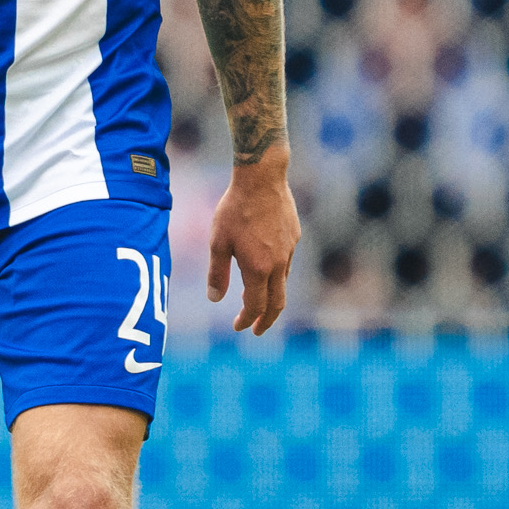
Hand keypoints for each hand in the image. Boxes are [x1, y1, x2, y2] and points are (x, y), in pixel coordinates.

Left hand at [204, 150, 298, 333]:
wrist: (262, 178)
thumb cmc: (235, 209)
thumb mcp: (218, 242)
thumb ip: (217, 273)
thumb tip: (214, 299)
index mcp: (258, 268)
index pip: (255, 306)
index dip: (247, 320)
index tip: (239, 327)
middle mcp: (278, 264)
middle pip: (277, 303)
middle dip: (266, 320)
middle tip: (256, 329)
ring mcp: (289, 250)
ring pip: (283, 283)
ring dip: (271, 298)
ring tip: (258, 301)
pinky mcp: (294, 237)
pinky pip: (286, 264)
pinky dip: (276, 276)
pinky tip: (265, 269)